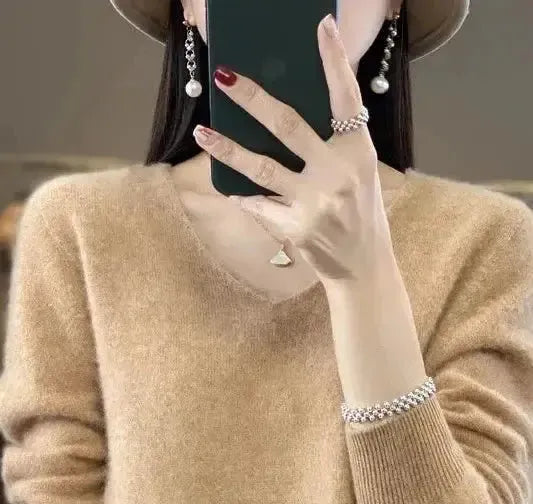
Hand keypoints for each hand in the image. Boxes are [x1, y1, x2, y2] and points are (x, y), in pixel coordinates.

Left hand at [192, 13, 395, 285]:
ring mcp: (315, 203)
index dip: (334, 61)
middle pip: (288, 125)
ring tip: (202, 132)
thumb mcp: (359, 171)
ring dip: (226, 148)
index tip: (321, 26)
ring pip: (261, 167)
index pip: (345, 98)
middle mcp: (338, 174)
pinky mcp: (295, 229)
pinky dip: (242, 195)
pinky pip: (258, 205)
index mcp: (358, 152)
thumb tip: (287, 108)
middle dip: (252, 98)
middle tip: (225, 76)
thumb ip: (333, 142)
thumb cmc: (359, 211)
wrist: (363, 266)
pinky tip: (228, 187)